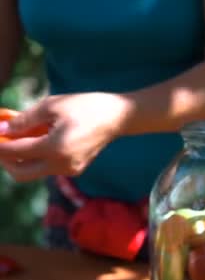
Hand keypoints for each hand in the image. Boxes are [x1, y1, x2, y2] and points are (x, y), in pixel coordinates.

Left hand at [0, 92, 131, 181]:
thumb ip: (24, 120)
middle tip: (0, 143)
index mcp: (55, 149)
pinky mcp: (75, 169)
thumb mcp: (51, 106)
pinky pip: (48, 168)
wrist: (117, 117)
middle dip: (5, 159)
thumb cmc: (85, 106)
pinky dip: (37, 157)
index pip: (14, 151)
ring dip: (21, 158)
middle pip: (20, 173)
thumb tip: (2, 130)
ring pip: (33, 171)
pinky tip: (38, 140)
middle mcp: (61, 165)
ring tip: (20, 137)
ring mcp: (70, 170)